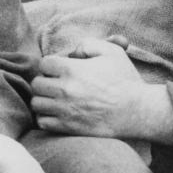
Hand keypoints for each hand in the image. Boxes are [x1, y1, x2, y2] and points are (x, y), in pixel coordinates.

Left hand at [32, 38, 172, 141]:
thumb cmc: (125, 80)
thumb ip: (88, 44)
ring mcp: (64, 110)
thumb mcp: (111, 51)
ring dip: (44, 100)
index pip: (44, 64)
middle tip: (57, 84)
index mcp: (71, 69)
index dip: (52, 65)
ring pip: (36, 104)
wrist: (136, 111)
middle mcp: (64, 89)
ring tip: (56, 100)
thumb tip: (72, 53)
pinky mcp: (67, 127)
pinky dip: (46, 117)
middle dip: (45, 82)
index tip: (61, 70)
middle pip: (36, 84)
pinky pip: (43, 122)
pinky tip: (58, 114)